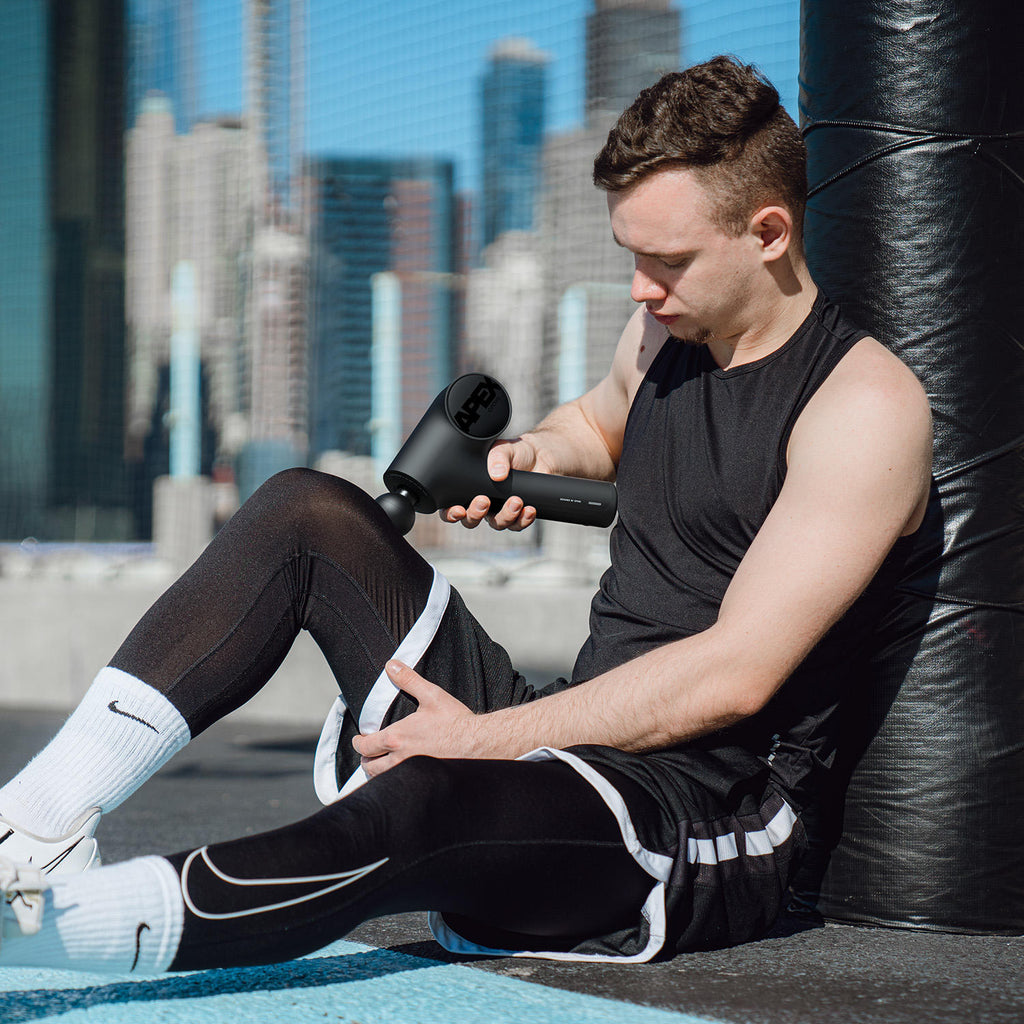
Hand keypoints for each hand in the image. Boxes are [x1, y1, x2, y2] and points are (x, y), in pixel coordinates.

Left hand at [351, 661, 482, 777]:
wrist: (478, 743)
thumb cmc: (455, 721)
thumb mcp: (431, 695)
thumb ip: (408, 680)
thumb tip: (391, 666)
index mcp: (396, 738)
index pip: (365, 745)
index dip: (359, 742)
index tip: (361, 740)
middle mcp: (399, 759)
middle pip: (369, 766)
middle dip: (367, 758)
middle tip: (369, 754)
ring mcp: (410, 774)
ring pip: (382, 779)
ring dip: (378, 772)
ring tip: (381, 766)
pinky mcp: (423, 782)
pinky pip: (399, 787)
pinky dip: (394, 782)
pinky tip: (400, 778)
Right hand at [440, 437, 540, 530]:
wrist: (541, 456)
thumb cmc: (516, 452)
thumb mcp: (503, 449)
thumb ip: (497, 458)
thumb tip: (496, 474)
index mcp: (471, 488)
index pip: (452, 506)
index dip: (451, 513)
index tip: (458, 510)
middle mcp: (484, 503)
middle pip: (471, 520)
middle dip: (476, 514)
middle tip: (484, 501)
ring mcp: (501, 510)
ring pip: (497, 524)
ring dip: (505, 516)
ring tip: (516, 501)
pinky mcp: (519, 515)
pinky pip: (518, 525)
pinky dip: (523, 519)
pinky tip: (528, 509)